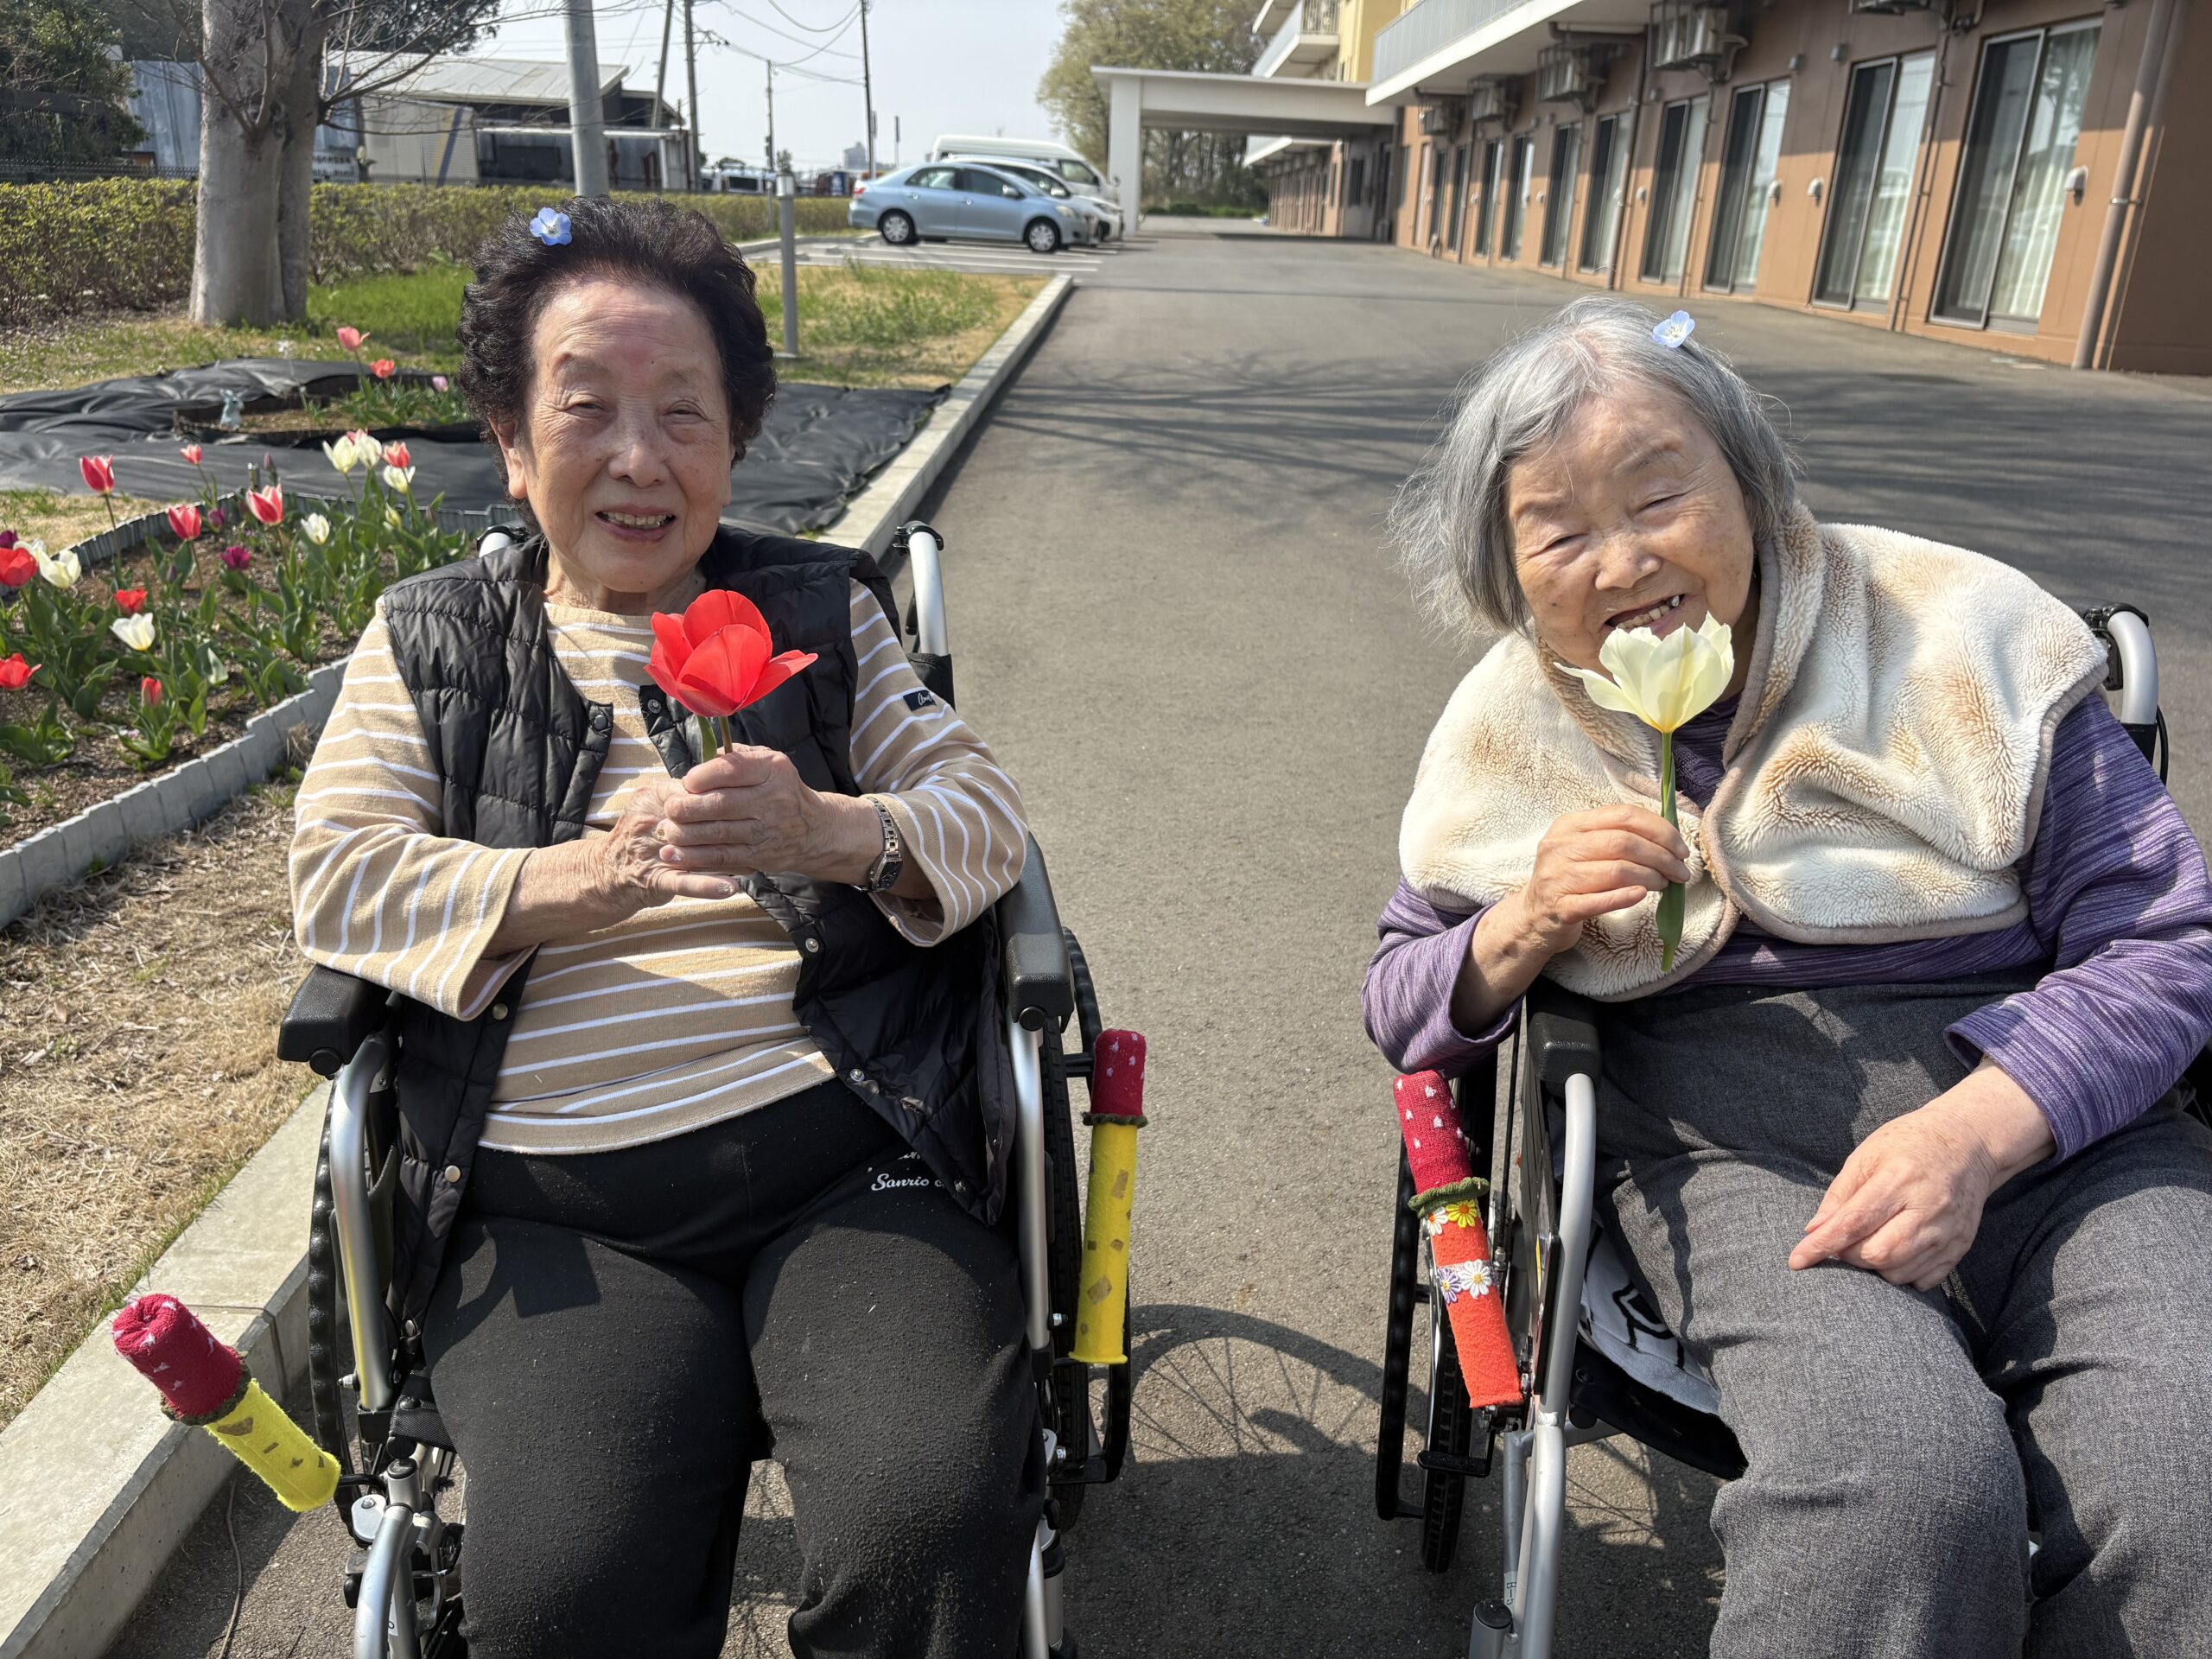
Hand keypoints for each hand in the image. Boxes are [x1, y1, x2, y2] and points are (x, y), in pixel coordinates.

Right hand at [586, 777, 740, 907]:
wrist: (607, 873)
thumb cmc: (642, 836)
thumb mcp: (658, 806)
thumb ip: (687, 796)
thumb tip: (728, 782)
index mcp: (654, 797)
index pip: (694, 791)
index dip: (723, 796)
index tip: (751, 800)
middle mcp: (653, 821)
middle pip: (698, 821)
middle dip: (730, 826)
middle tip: (761, 830)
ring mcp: (654, 851)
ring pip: (696, 851)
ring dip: (726, 857)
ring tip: (754, 860)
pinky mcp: (655, 879)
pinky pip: (684, 883)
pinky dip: (707, 886)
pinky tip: (731, 887)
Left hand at [653, 746, 877, 883]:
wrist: (814, 831)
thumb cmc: (780, 790)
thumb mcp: (768, 763)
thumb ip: (736, 757)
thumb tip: (701, 760)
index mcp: (774, 770)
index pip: (732, 769)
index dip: (702, 776)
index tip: (686, 782)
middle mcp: (774, 800)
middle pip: (720, 804)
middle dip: (687, 808)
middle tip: (670, 809)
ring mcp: (768, 832)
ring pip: (717, 834)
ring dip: (685, 835)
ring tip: (667, 831)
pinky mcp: (761, 857)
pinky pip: (722, 858)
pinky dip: (694, 858)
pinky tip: (674, 855)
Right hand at [1498, 804, 1693, 958]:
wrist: (1533, 916)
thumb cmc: (1569, 878)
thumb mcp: (1583, 847)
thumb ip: (1615, 835)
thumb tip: (1667, 837)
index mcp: (1569, 825)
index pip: (1622, 815)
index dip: (1659, 829)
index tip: (1680, 848)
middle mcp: (1560, 847)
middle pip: (1623, 842)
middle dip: (1661, 856)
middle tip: (1680, 871)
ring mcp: (1557, 877)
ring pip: (1616, 871)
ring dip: (1650, 877)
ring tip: (1665, 885)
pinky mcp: (1561, 908)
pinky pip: (1599, 901)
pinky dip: (1625, 897)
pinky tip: (1642, 895)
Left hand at [1789, 1061, 2054, 1289]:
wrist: (1968, 1144)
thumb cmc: (1908, 1145)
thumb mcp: (1867, 1154)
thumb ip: (1840, 1194)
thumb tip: (1814, 1230)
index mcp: (1899, 1178)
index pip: (1854, 1222)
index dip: (1822, 1245)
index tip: (1797, 1261)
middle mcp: (1927, 1207)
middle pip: (1878, 1253)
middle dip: (1849, 1256)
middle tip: (1842, 1242)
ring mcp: (1948, 1229)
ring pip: (1900, 1272)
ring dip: (1874, 1268)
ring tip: (1869, 1244)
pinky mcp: (1961, 1245)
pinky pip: (1924, 1279)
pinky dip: (1902, 1275)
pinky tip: (1895, 1254)